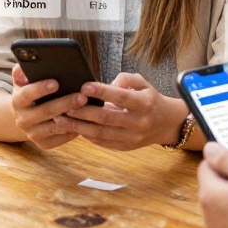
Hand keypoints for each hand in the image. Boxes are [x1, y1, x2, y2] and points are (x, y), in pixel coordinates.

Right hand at [10, 64, 84, 149]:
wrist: (25, 117)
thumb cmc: (30, 93)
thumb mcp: (23, 81)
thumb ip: (22, 71)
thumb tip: (27, 61)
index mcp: (18, 101)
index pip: (27, 94)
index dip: (41, 89)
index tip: (56, 82)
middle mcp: (22, 120)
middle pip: (46, 111)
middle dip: (65, 103)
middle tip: (82, 96)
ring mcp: (33, 134)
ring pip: (56, 126)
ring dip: (73, 118)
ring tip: (88, 108)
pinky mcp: (44, 144)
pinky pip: (62, 138)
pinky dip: (74, 129)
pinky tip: (85, 120)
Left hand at [55, 72, 182, 150]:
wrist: (166, 123)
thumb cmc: (149, 98)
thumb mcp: (142, 83)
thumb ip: (124, 79)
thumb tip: (104, 85)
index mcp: (144, 103)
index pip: (120, 96)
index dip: (102, 91)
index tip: (83, 86)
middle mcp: (139, 122)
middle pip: (107, 118)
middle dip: (83, 112)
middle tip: (64, 106)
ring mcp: (133, 137)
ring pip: (102, 134)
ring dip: (79, 127)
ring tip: (61, 120)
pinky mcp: (126, 147)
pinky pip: (103, 143)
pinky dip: (87, 136)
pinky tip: (74, 129)